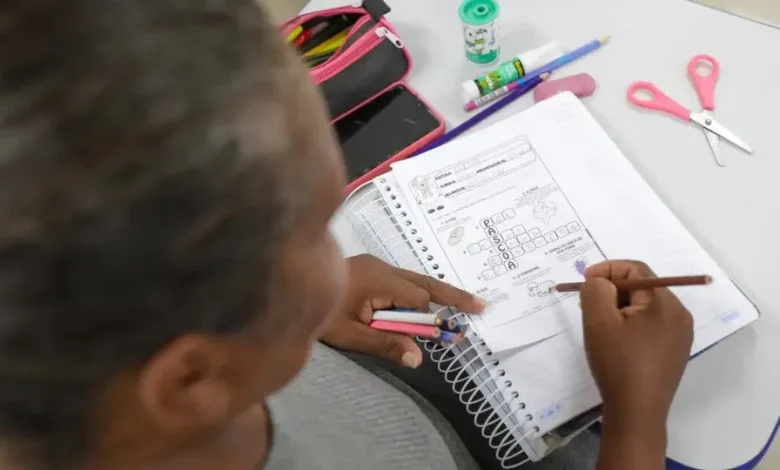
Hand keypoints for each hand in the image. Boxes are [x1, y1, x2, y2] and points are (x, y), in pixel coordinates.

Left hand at [321, 254, 483, 367]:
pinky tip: (428, 302)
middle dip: (451, 295)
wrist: (287, 284)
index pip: (416, 299)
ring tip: (466, 303)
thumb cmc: (316, 313)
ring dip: (436, 293)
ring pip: (415, 279)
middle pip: (424, 282)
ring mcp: (375, 265)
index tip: (449, 336)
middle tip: (480, 306)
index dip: (430, 320)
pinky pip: (402, 280)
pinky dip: (418, 292)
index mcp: (377, 280)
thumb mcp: (349, 335)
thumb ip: (384, 344)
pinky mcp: (370, 269)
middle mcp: (380, 267)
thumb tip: (419, 358)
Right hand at [580, 260, 693, 425]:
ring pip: (645, 307)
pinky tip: (615, 341)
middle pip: (642, 287)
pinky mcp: (674, 351)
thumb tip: (600, 282)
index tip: (584, 282)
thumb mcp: (598, 321)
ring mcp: (679, 335)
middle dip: (612, 290)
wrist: (636, 412)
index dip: (607, 269)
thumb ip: (596, 290)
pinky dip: (630, 324)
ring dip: (619, 307)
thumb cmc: (617, 363)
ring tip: (599, 324)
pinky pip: (650, 325)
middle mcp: (679, 315)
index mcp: (665, 304)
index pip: (636, 269)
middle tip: (587, 304)